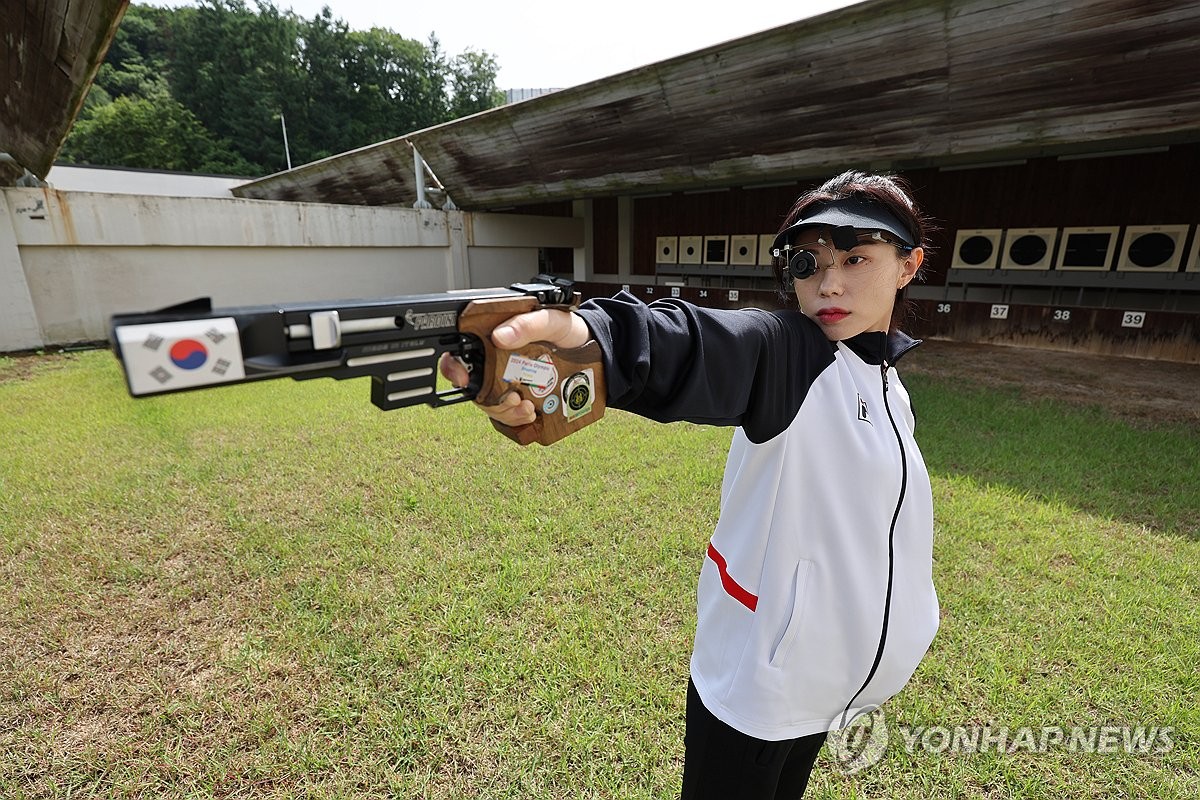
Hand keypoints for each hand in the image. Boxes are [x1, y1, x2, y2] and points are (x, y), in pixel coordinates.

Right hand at [438, 308, 590, 426]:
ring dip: (503, 411)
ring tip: (525, 406)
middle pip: (474, 386)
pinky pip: (508, 416)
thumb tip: (500, 336)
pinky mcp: (522, 399)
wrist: (596, 348)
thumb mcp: (550, 320)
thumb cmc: (569, 330)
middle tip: (512, 398)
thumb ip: (527, 324)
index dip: (454, 367)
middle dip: (487, 398)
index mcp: (496, 337)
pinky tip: (530, 413)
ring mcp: (509, 382)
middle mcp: (497, 362)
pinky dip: (515, 419)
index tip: (464, 379)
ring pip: (490, 405)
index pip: (461, 352)